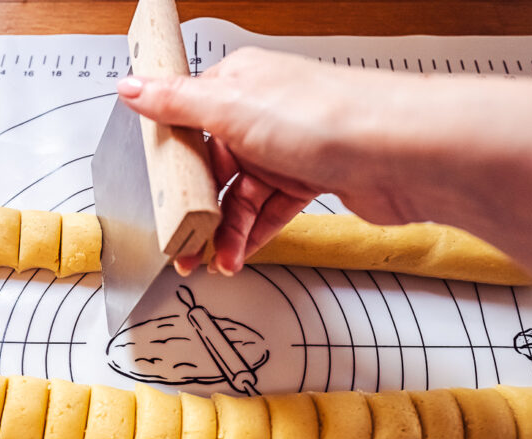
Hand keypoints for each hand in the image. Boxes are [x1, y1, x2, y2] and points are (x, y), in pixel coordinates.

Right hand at [117, 48, 354, 274]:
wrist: (399, 153)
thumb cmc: (326, 117)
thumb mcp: (233, 107)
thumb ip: (177, 103)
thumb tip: (132, 87)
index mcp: (239, 85)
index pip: (188, 121)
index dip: (170, 161)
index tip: (154, 194)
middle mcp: (262, 114)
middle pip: (213, 167)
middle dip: (196, 209)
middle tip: (183, 243)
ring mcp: (287, 149)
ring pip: (241, 196)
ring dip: (225, 231)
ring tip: (215, 260)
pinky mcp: (310, 178)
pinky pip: (269, 211)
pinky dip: (253, 234)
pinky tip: (239, 253)